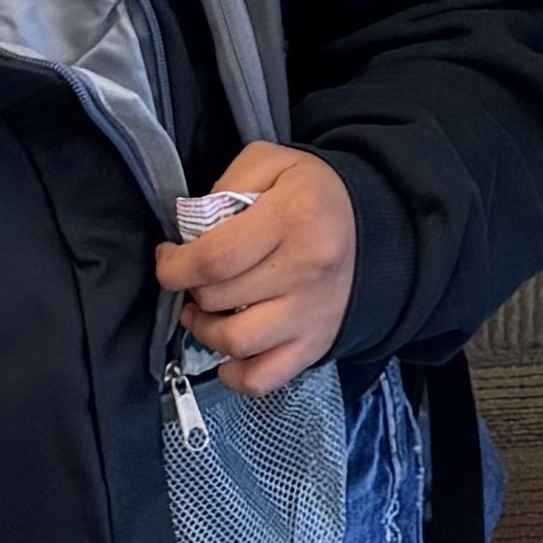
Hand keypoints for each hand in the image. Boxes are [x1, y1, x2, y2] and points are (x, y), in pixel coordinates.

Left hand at [163, 143, 356, 394]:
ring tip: (204, 313)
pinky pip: (263, 379)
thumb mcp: (272, 163)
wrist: (373, 228)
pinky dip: (235, 374)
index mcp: (292, 218)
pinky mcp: (314, 345)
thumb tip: (191, 229)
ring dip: (205, 332)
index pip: (214, 258)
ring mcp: (311, 314)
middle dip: (191, 291)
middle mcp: (305, 270)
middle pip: (219, 299)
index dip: (175, 266)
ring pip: (236, 343)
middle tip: (194, 279)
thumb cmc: (311, 194)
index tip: (169, 258)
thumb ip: (227, 184)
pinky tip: (228, 353)